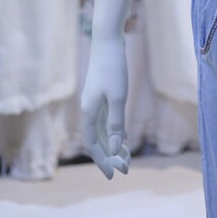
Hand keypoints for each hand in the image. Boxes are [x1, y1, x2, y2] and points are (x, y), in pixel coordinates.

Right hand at [80, 29, 131, 178]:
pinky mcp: (101, 95)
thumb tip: (115, 149)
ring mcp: (94, 102)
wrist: (108, 42)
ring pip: (103, 131)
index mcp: (89, 113)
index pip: (93, 145)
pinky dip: (114, 132)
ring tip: (128, 159)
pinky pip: (106, 121)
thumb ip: (116, 123)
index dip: (102, 161)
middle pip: (98, 140)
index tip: (113, 175)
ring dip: (114, 145)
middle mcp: (89, 110)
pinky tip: (124, 139)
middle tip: (126, 170)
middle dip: (111, 156)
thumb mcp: (117, 97)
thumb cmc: (113, 68)